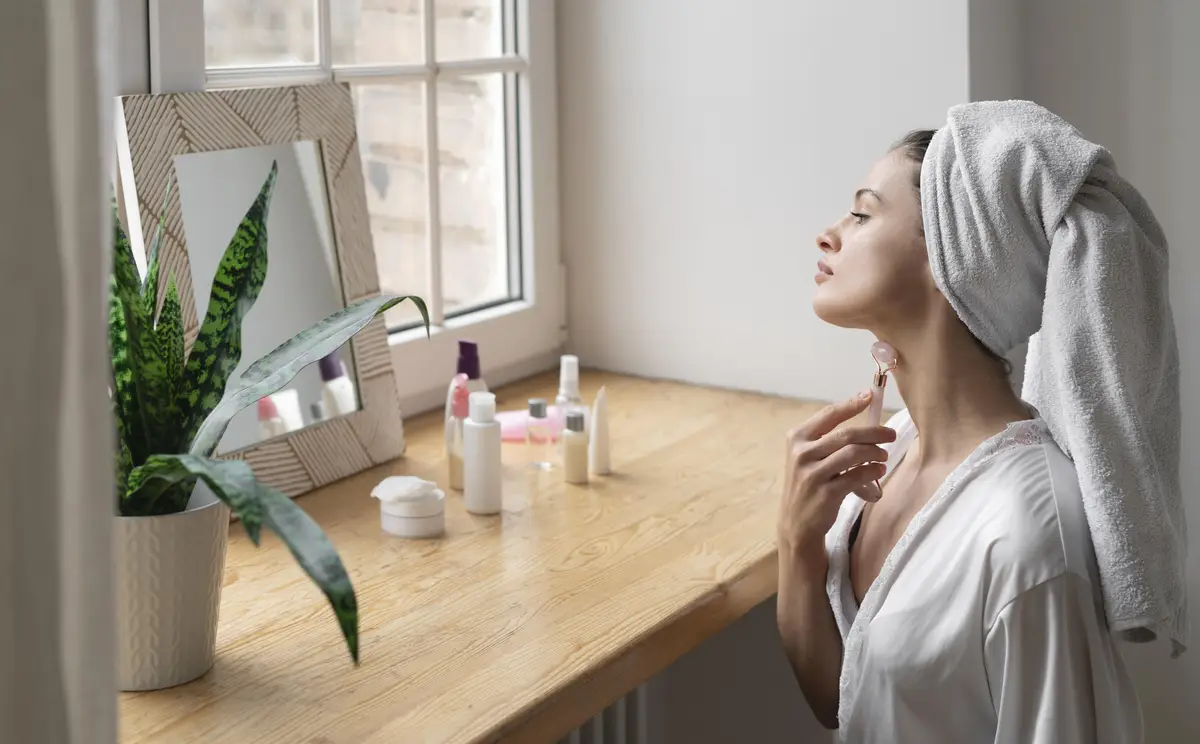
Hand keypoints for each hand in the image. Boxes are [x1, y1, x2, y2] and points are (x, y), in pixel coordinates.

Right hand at [778, 391, 896, 562]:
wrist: (796, 521)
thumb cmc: (808, 483)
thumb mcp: (807, 456)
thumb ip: (826, 438)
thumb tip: (860, 416)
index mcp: (797, 438)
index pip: (828, 414)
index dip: (851, 404)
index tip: (869, 396)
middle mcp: (802, 454)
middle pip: (846, 434)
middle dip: (874, 432)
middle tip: (890, 434)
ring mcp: (812, 474)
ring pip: (854, 454)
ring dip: (875, 452)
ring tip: (884, 455)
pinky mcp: (826, 493)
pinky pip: (857, 476)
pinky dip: (872, 471)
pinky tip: (878, 471)